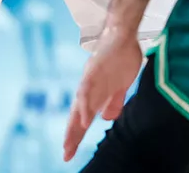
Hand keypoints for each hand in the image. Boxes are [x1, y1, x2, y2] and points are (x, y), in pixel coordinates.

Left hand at [63, 29, 142, 160]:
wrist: (123, 33)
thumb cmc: (121, 56)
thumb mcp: (121, 85)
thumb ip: (114, 101)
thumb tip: (107, 118)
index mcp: (95, 93)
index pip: (82, 117)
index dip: (76, 135)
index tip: (70, 152)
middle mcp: (89, 88)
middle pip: (77, 116)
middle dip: (72, 136)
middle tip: (66, 154)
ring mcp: (90, 79)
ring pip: (80, 105)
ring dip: (75, 124)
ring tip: (71, 142)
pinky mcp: (93, 70)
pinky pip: (87, 90)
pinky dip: (86, 105)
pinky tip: (86, 118)